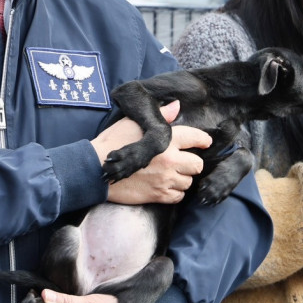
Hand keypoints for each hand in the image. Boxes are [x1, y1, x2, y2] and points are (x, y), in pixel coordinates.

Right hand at [93, 101, 211, 204]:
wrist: (96, 169)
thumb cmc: (113, 143)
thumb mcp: (134, 123)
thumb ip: (159, 116)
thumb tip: (176, 106)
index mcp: (165, 139)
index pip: (194, 138)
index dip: (203, 140)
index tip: (206, 143)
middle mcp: (169, 160)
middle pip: (197, 164)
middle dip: (192, 163)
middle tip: (183, 161)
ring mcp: (164, 179)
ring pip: (188, 182)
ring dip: (182, 179)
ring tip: (171, 174)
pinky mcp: (158, 195)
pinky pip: (178, 196)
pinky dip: (175, 193)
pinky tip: (165, 186)